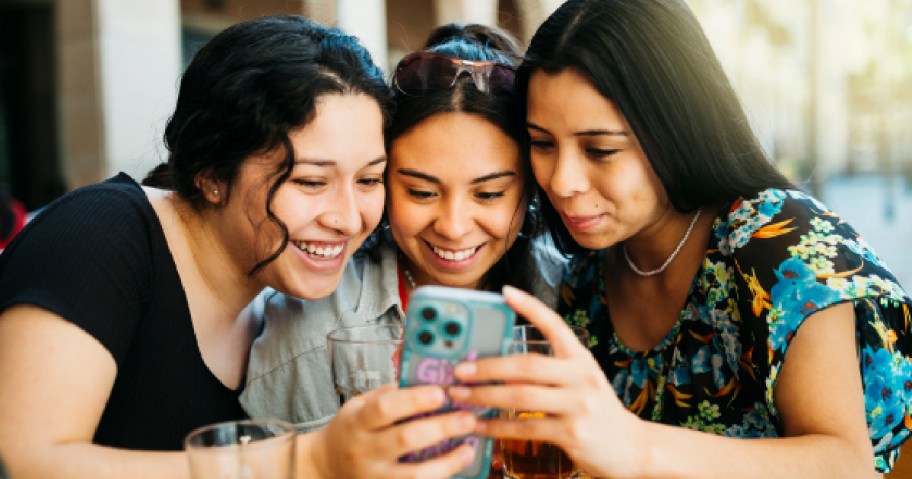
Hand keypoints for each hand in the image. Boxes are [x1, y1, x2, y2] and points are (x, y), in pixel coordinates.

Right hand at [306, 383, 476, 478]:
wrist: (326, 464)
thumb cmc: (349, 429)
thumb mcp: (359, 405)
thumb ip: (388, 393)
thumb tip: (426, 378)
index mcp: (358, 421)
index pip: (385, 408)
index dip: (414, 400)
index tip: (441, 392)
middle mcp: (365, 449)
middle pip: (405, 439)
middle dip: (440, 428)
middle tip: (467, 418)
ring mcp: (375, 475)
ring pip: (415, 474)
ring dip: (447, 462)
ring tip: (468, 449)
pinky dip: (440, 477)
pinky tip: (456, 465)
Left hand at [449, 286, 645, 477]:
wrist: (631, 448)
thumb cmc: (595, 411)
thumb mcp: (580, 381)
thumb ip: (550, 370)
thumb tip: (499, 363)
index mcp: (580, 358)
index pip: (554, 324)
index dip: (530, 306)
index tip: (505, 292)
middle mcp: (581, 377)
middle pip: (527, 365)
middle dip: (487, 367)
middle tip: (459, 370)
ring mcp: (578, 405)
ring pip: (521, 396)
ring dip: (483, 396)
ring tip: (459, 396)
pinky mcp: (571, 434)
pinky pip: (524, 428)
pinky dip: (495, 426)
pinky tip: (477, 426)